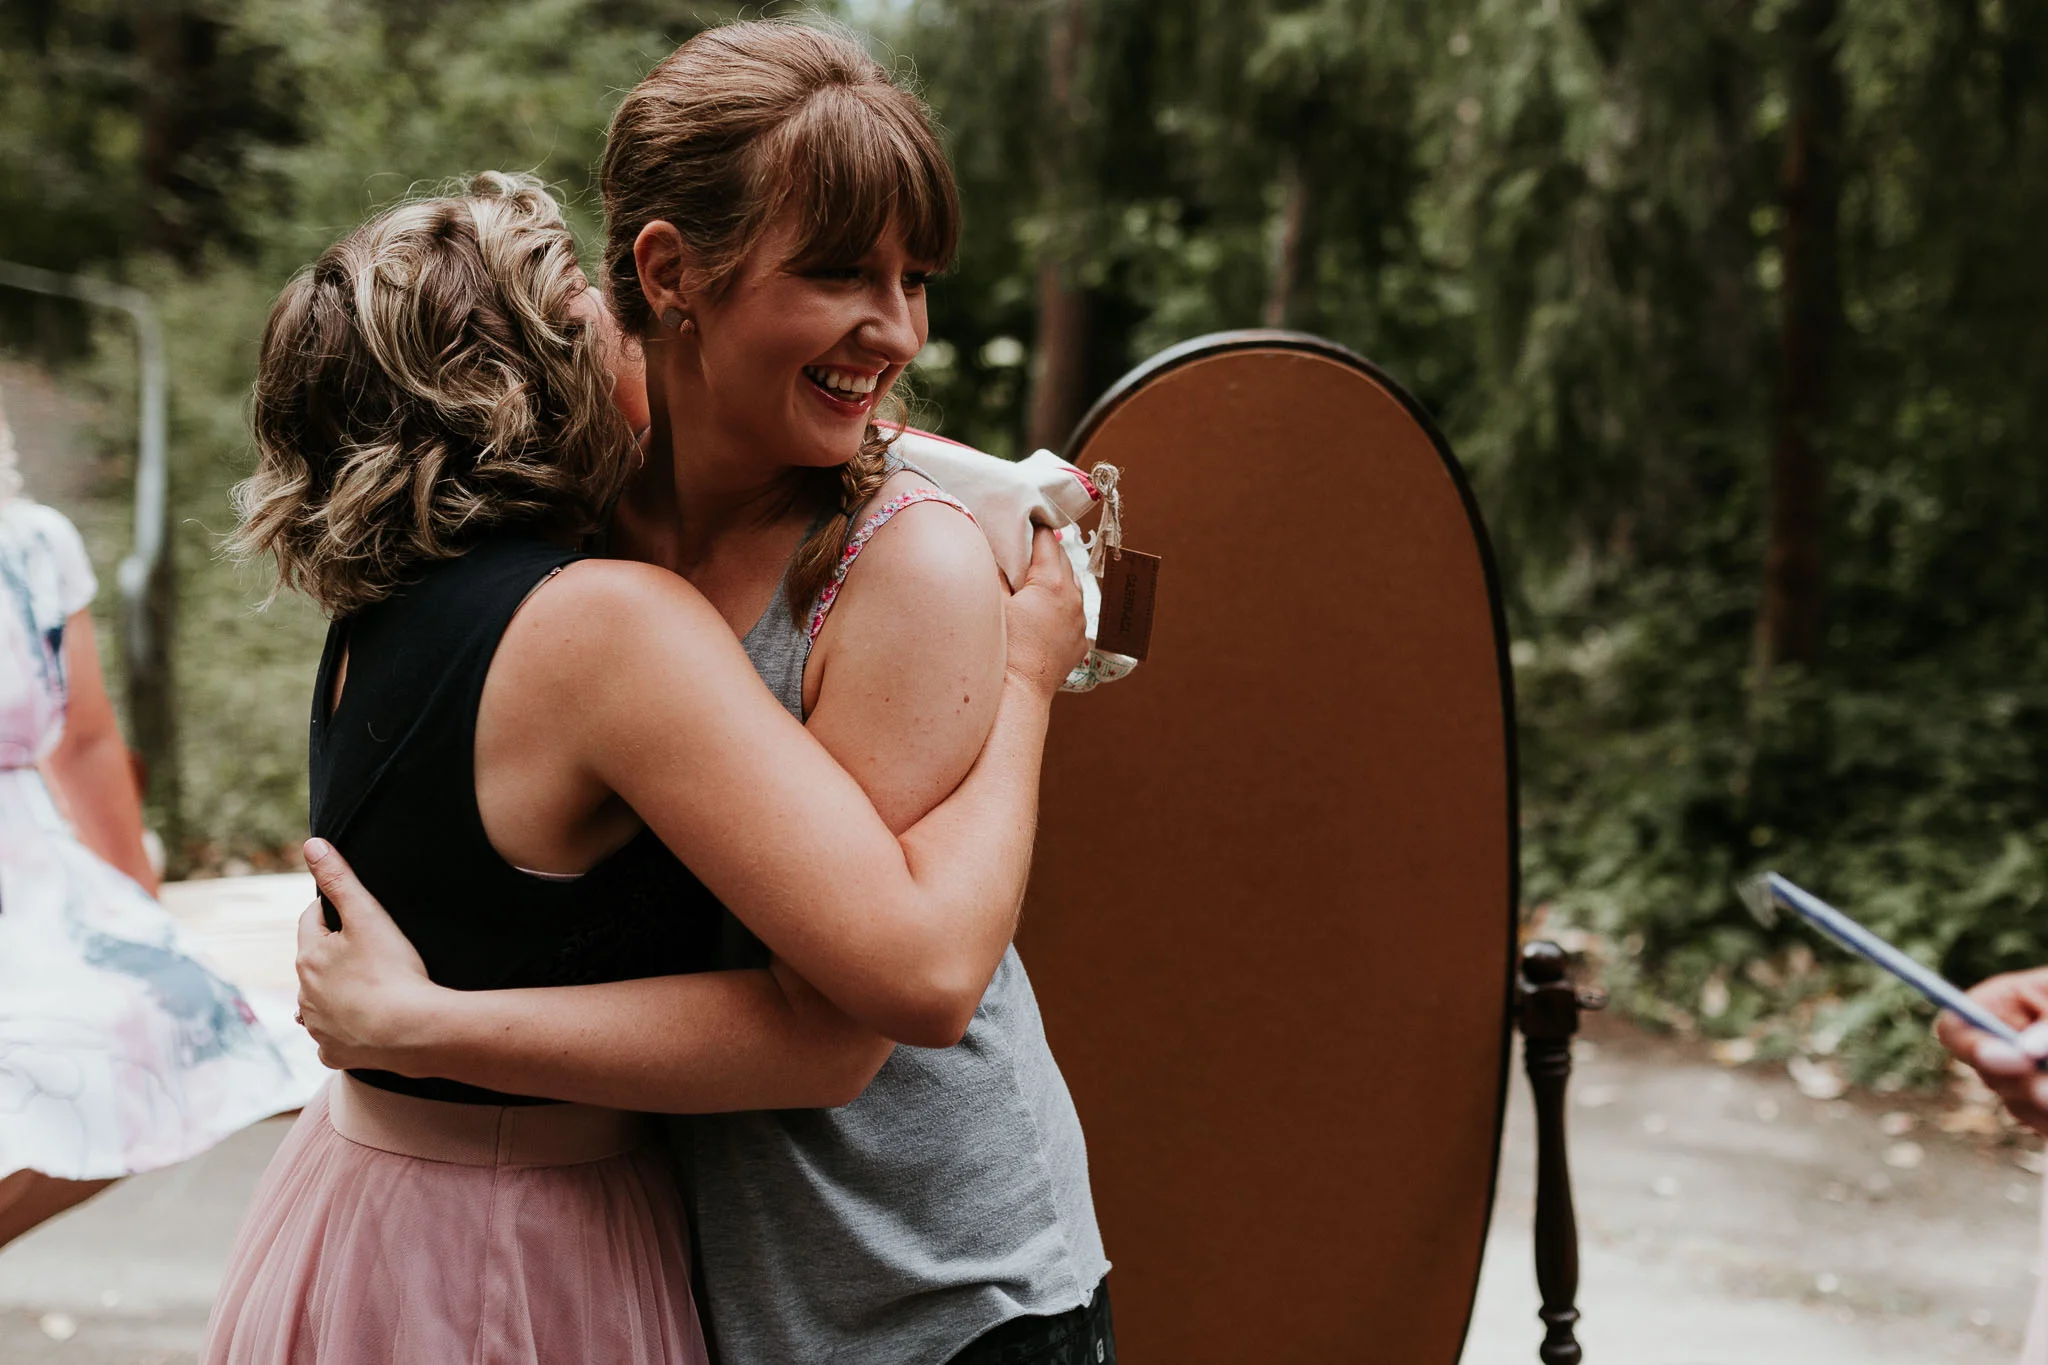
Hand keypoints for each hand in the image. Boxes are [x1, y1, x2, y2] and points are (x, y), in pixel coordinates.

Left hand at [296, 837, 443, 1073]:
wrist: (412, 1031)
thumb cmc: (393, 970)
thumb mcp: (368, 916)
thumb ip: (339, 879)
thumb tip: (311, 844)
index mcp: (308, 957)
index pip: (312, 920)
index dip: (331, 911)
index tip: (354, 912)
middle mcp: (304, 994)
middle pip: (314, 962)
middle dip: (332, 953)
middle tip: (367, 949)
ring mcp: (317, 1027)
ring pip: (318, 1002)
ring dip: (333, 993)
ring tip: (365, 988)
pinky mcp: (333, 1052)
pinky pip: (331, 1037)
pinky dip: (342, 1030)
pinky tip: (363, 1026)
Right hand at [1002, 527, 1087, 697]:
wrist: (1018, 695)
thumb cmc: (1002, 648)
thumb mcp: (992, 603)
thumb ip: (993, 571)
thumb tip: (991, 547)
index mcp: (1053, 582)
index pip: (1046, 539)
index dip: (1031, 528)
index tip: (1021, 520)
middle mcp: (1074, 598)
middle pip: (1062, 559)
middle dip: (1043, 551)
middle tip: (1023, 545)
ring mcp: (1080, 622)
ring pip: (1071, 585)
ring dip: (1054, 577)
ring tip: (1034, 576)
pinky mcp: (1079, 643)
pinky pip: (1073, 613)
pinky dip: (1060, 605)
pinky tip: (1043, 609)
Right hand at [1934, 965, 2047, 1136]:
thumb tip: (2024, 1052)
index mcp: (2002, 1004)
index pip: (1956, 1029)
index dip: (1972, 1046)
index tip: (2015, 1060)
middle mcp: (2004, 1044)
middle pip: (1990, 1074)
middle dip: (2026, 1083)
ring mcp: (2023, 1079)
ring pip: (2019, 1106)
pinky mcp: (2044, 1107)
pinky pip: (2045, 1123)